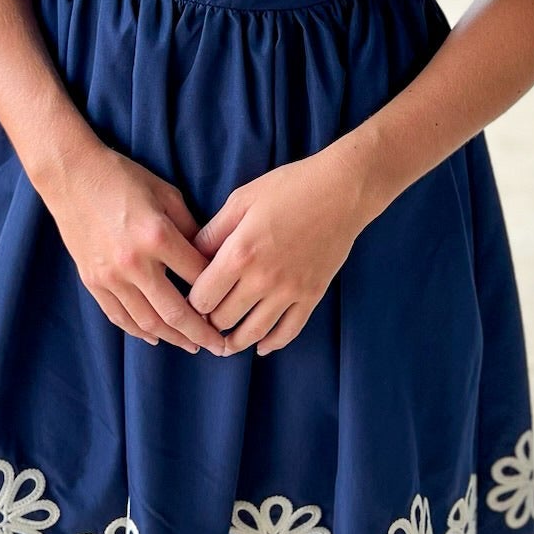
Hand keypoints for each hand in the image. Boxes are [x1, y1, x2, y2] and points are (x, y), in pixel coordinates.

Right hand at [43, 143, 226, 355]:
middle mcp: (134, 263)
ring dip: (173, 338)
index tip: (232, 302)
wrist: (71, 175)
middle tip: (221, 347)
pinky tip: (156, 337)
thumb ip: (190, 227)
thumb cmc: (123, 177)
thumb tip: (210, 257)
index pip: (198, 276)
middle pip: (176, 312)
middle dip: (202, 333)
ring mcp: (110, 276)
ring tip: (192, 345)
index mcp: (157, 236)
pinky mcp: (92, 280)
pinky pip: (119, 316)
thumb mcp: (166, 193)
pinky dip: (139, 331)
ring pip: (147, 322)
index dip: (218, 292)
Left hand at [185, 152, 364, 355]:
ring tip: (224, 343)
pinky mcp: (311, 296)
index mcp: (239, 254)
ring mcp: (289, 292)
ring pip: (253, 333)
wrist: (342, 191)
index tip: (191, 299)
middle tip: (205, 319)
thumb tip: (191, 257)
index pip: (202, 298)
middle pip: (223, 320)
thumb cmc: (289, 187)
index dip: (191, 302)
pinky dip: (272, 344)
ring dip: (234, 342)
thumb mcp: (241, 200)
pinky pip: (288, 332)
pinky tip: (261, 346)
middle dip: (209, 321)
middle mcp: (262, 279)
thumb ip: (213, 232)